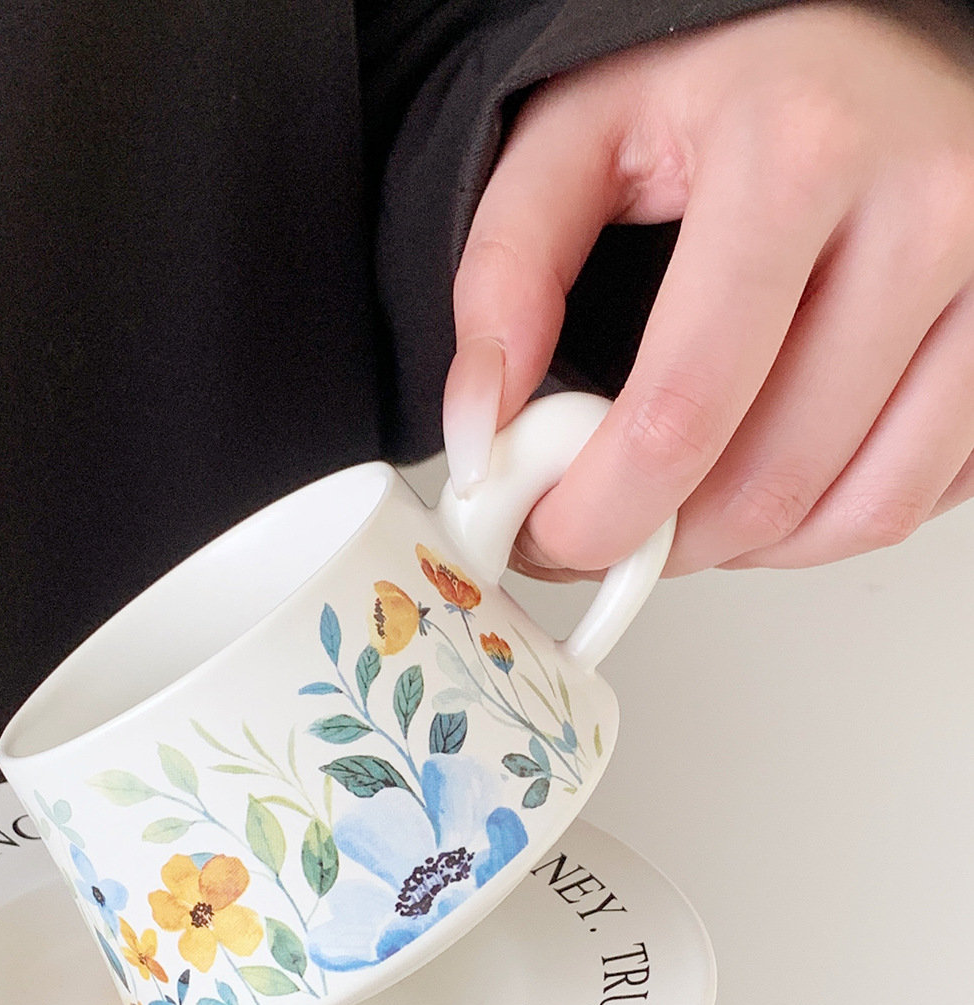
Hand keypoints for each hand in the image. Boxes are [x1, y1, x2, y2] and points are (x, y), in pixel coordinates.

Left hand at [443, 3, 973, 576]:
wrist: (868, 37)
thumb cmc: (733, 81)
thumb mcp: (579, 136)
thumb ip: (505, 276)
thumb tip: (481, 430)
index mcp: (799, 152)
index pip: (683, 409)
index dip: (599, 512)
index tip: (546, 534)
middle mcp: (928, 210)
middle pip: (772, 481)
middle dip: (661, 544)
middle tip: (599, 533)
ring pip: (859, 511)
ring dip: (745, 549)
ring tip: (678, 507)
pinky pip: (921, 495)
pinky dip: (826, 524)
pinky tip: (766, 478)